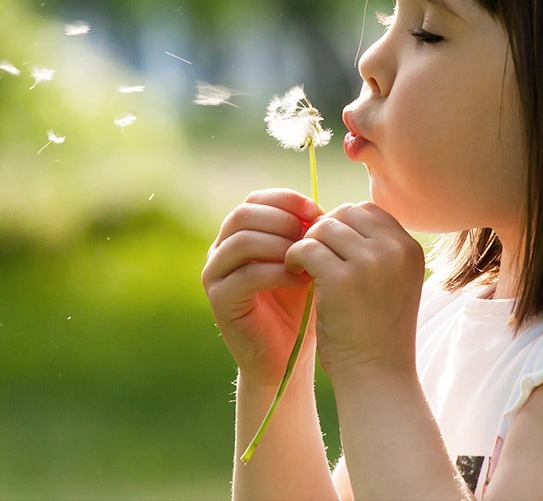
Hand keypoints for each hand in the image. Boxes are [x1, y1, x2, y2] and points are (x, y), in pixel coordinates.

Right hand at [202, 188, 321, 385]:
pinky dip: (278, 272)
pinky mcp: (219, 301)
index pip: (255, 199)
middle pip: (244, 214)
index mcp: (240, 233)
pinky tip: (302, 280)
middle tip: (312, 234)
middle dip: (282, 219)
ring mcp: (215, 275)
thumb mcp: (305, 259)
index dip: (286, 200)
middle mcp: (221, 249)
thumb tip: (317, 209)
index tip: (316, 210)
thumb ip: (305, 233)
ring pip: (242, 241)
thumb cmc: (300, 302)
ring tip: (307, 258)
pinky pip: (246, 275)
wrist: (288, 353)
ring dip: (280, 244)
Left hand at [284, 202, 424, 379]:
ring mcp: (370, 263)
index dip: (344, 224)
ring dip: (308, 243)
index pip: (369, 210)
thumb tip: (339, 216)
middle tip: (313, 255)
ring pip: (324, 227)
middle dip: (324, 230)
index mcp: (410, 248)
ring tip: (302, 266)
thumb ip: (376, 248)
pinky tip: (295, 273)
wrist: (376, 374)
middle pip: (346, 213)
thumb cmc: (379, 330)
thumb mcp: (393, 281)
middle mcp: (395, 250)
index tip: (331, 247)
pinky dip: (294, 257)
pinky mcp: (341, 279)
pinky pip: (307, 248)